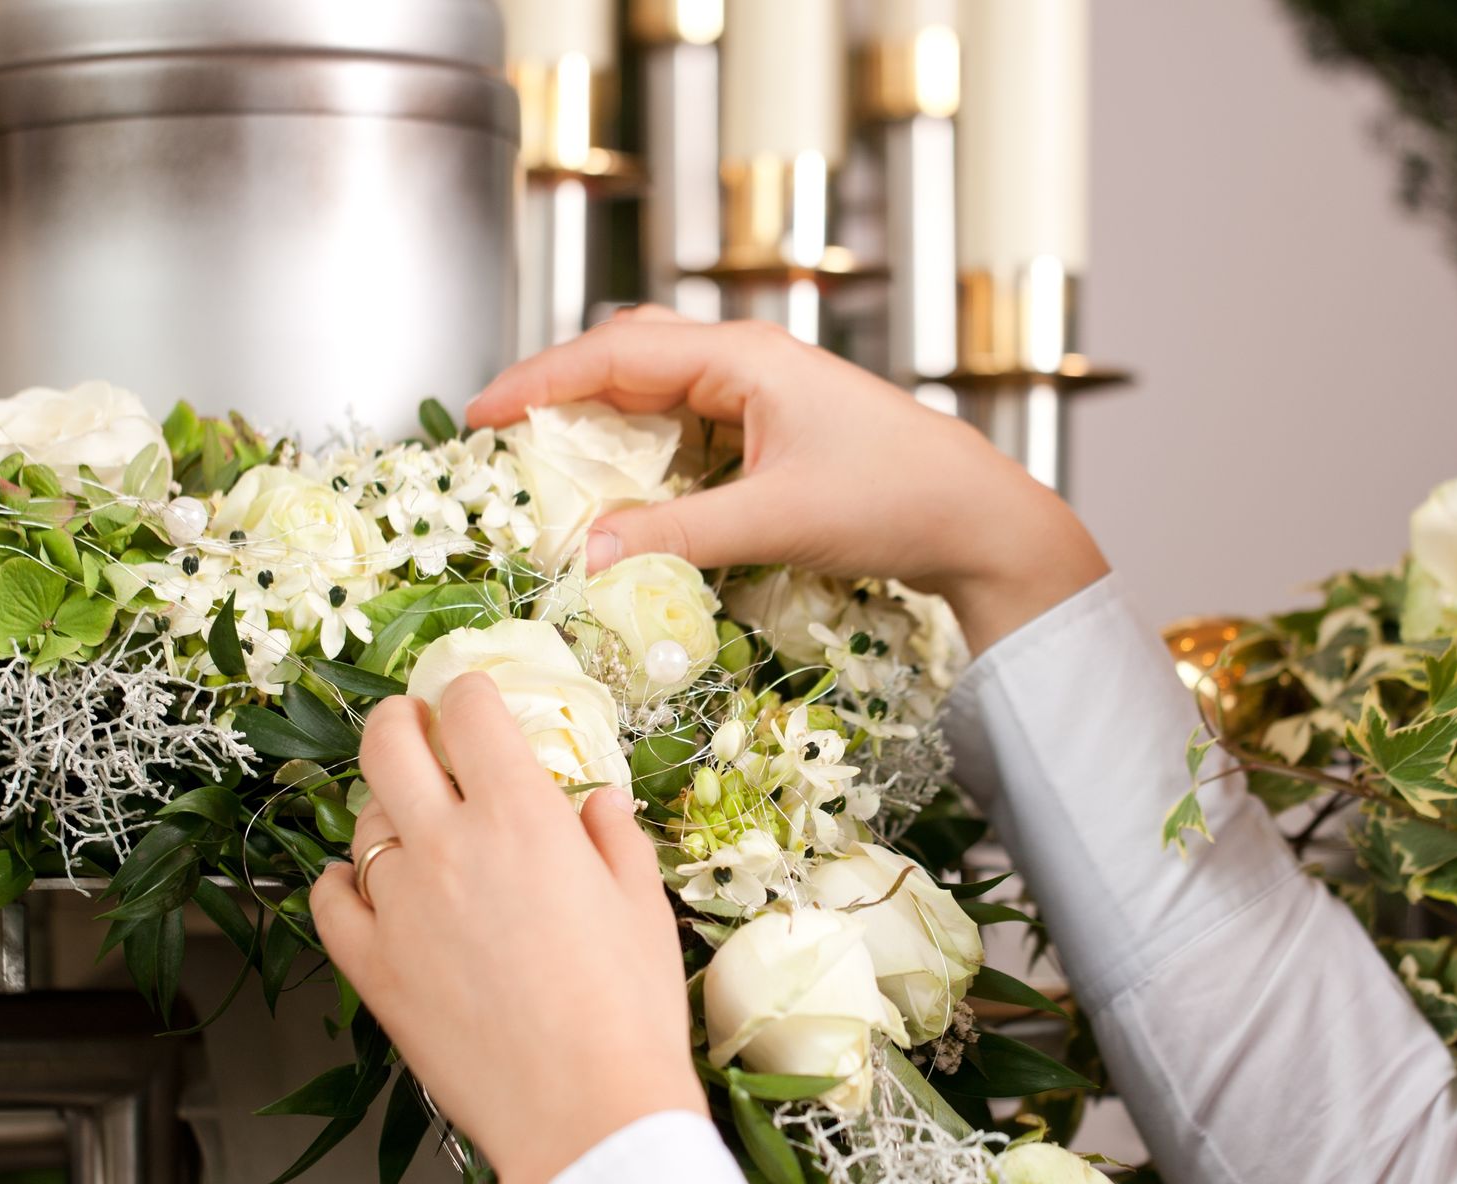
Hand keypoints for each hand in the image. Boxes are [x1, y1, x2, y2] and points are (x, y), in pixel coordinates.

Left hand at [310, 676, 708, 1183]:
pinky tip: (369, 891)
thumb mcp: (642, 907)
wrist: (586, 1113)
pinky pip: (330, 899)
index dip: (471, 695)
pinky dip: (343, 884)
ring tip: (417, 833)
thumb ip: (613, 837)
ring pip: (362, 823)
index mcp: (522, 815)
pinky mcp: (370, 967)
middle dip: (402, 721)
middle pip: (389, 742)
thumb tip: (595, 801)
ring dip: (388, 814)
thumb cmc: (631, 1012)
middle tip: (419, 732)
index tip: (476, 703)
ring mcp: (398, 906)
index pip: (470, 710)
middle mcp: (447, 845)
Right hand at [465, 307, 1111, 653]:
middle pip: (626, 354)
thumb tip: (587, 556)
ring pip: (654, 387)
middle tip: (503, 438)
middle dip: (559, 390)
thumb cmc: (893, 501)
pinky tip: (622, 490)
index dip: (536, 382)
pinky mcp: (772, 425)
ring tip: (547, 465)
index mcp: (741, 357)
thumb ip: (676, 535)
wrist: (978, 517)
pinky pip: (685, 422)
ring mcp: (760, 390)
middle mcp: (746, 359)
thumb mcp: (775, 522)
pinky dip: (641, 449)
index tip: (477, 414)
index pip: (612, 353)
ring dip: (600, 421)